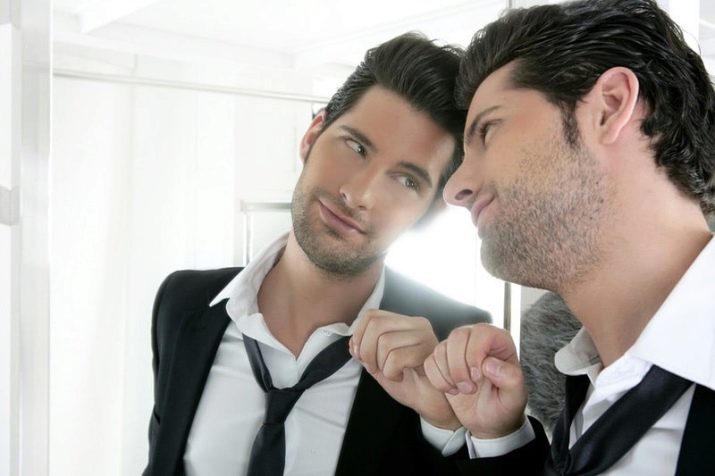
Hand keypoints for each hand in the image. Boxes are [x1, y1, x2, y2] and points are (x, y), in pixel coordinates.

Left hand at [350, 309, 459, 429]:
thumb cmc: (409, 382)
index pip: (372, 315)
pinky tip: (401, 377)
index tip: (361, 356)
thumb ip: (365, 351)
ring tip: (392, 373)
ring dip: (381, 365)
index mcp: (404, 323)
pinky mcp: (430, 352)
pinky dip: (392, 373)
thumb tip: (352, 343)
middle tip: (375, 367)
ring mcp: (425, 336)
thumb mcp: (380, 364)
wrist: (430, 403)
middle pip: (376, 325)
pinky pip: (397, 358)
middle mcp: (416, 324)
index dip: (359, 335)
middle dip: (367, 351)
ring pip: (385, 342)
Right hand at [424, 323, 526, 438]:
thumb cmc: (504, 406)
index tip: (478, 377)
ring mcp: (457, 349)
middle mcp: (476, 340)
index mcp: (499, 342)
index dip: (475, 353)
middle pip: (457, 336)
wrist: (488, 421)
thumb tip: (490, 364)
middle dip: (459, 367)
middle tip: (470, 389)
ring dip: (449, 375)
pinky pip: (430, 362)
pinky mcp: (442, 361)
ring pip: (441, 348)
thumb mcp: (515, 398)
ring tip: (463, 391)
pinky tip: (452, 390)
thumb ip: (511, 379)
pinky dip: (438, 380)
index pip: (481, 332)